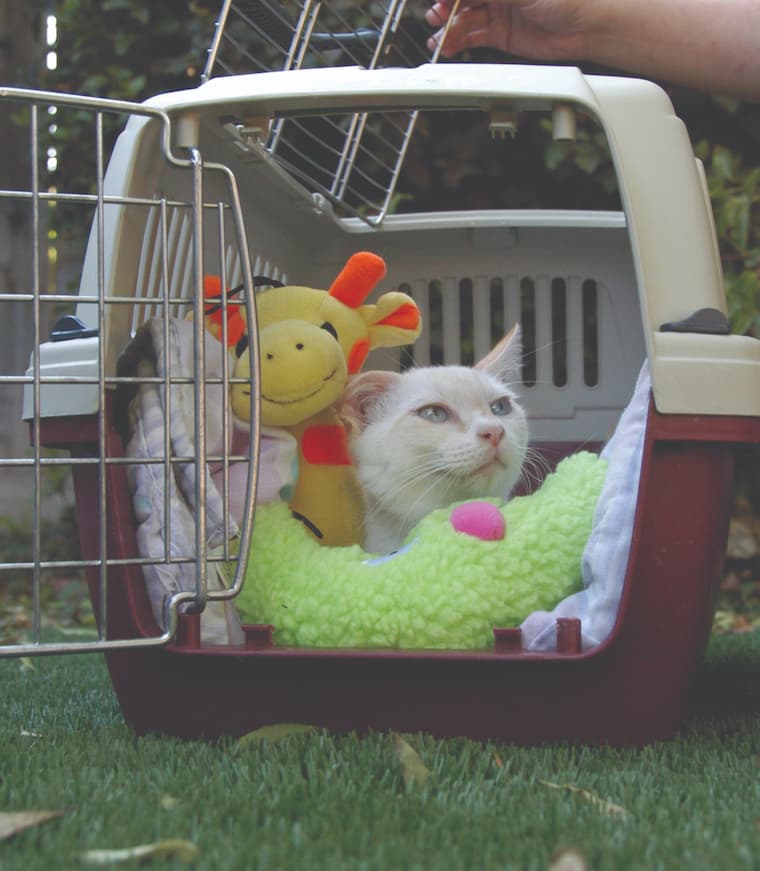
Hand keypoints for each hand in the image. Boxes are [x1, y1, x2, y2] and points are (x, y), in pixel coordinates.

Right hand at [425, 0, 593, 60]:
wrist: (585, 27)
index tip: (442, 1)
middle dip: (446, 8)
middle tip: (437, 17)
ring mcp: (498, 12)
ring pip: (465, 19)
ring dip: (449, 28)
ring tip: (439, 39)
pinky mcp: (500, 34)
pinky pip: (473, 37)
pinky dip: (459, 42)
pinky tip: (449, 46)